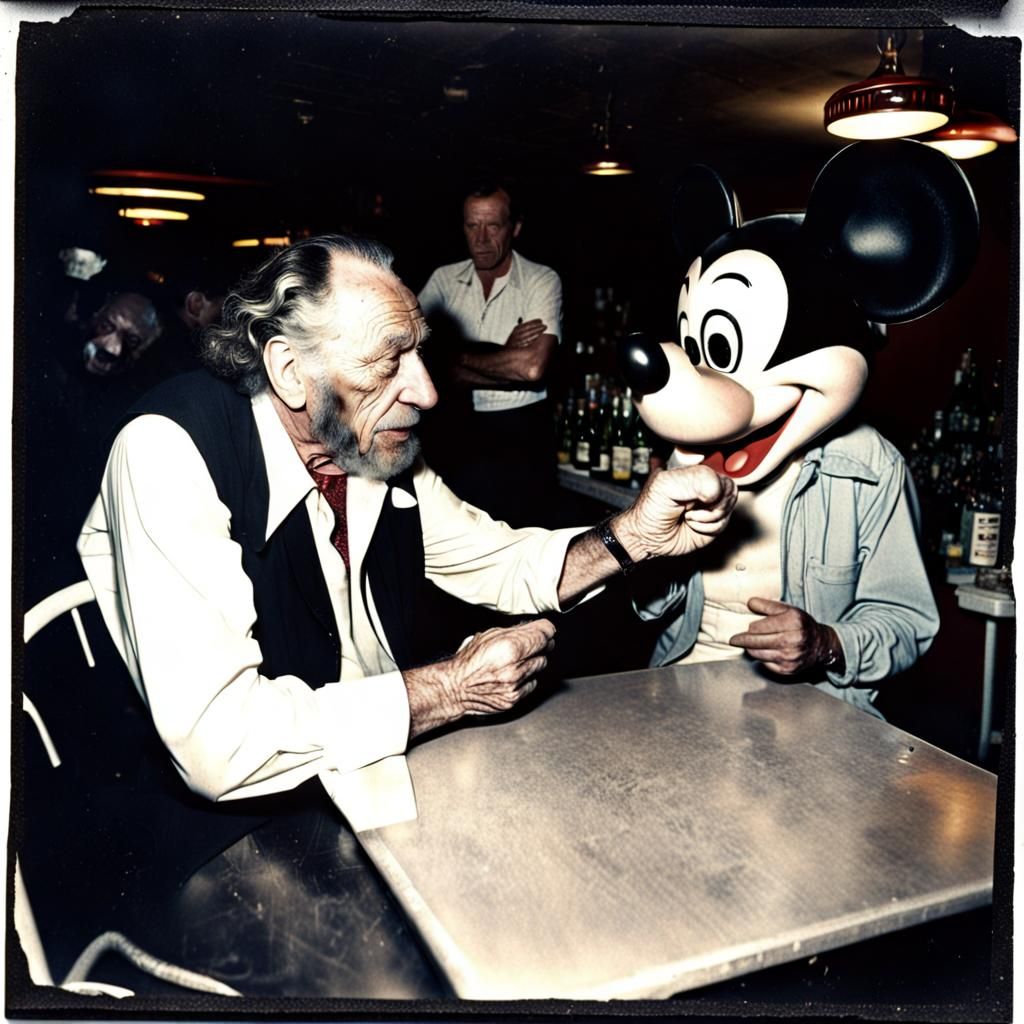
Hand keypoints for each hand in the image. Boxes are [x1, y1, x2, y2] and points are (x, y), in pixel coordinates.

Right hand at [405, 618, 555, 736]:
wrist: (456, 688)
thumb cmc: (469, 661)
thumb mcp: (489, 636)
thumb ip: (515, 631)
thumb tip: (536, 628)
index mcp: (509, 648)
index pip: (544, 634)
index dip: (546, 629)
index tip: (545, 629)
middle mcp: (514, 668)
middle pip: (545, 649)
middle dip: (539, 644)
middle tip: (528, 643)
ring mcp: (515, 685)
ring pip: (540, 666)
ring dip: (532, 661)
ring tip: (516, 660)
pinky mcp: (514, 699)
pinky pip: (532, 683)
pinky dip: (526, 678)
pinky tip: (513, 675)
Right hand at [505, 319, 547, 347]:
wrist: (507, 352)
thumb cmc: (514, 341)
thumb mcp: (516, 332)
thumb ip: (522, 326)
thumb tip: (529, 320)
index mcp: (516, 330)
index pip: (526, 324)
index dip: (534, 322)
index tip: (540, 320)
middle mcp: (516, 335)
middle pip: (528, 330)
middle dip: (537, 327)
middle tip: (545, 325)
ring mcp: (517, 342)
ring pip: (528, 336)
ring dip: (536, 333)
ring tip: (543, 330)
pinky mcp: (519, 348)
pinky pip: (527, 343)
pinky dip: (533, 340)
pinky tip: (538, 337)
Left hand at [612, 465, 736, 561]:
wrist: (648, 538)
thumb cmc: (651, 509)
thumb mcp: (665, 485)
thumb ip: (694, 479)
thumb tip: (718, 491)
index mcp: (692, 468)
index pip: (718, 465)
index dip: (711, 483)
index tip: (696, 494)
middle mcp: (704, 483)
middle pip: (728, 487)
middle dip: (711, 502)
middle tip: (689, 507)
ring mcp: (712, 502)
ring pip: (729, 505)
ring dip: (708, 516)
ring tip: (688, 516)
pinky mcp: (715, 520)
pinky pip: (725, 522)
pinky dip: (708, 527)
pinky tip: (692, 525)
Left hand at [728, 597, 843, 675]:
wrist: (821, 646)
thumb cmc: (801, 625)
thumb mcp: (788, 610)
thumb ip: (768, 605)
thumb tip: (749, 603)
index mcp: (792, 622)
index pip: (760, 626)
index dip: (750, 627)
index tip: (746, 627)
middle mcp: (792, 640)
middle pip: (756, 641)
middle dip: (742, 640)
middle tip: (733, 639)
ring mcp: (789, 656)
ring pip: (758, 654)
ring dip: (750, 649)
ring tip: (748, 644)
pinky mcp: (787, 669)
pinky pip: (765, 663)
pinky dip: (761, 657)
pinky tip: (762, 652)